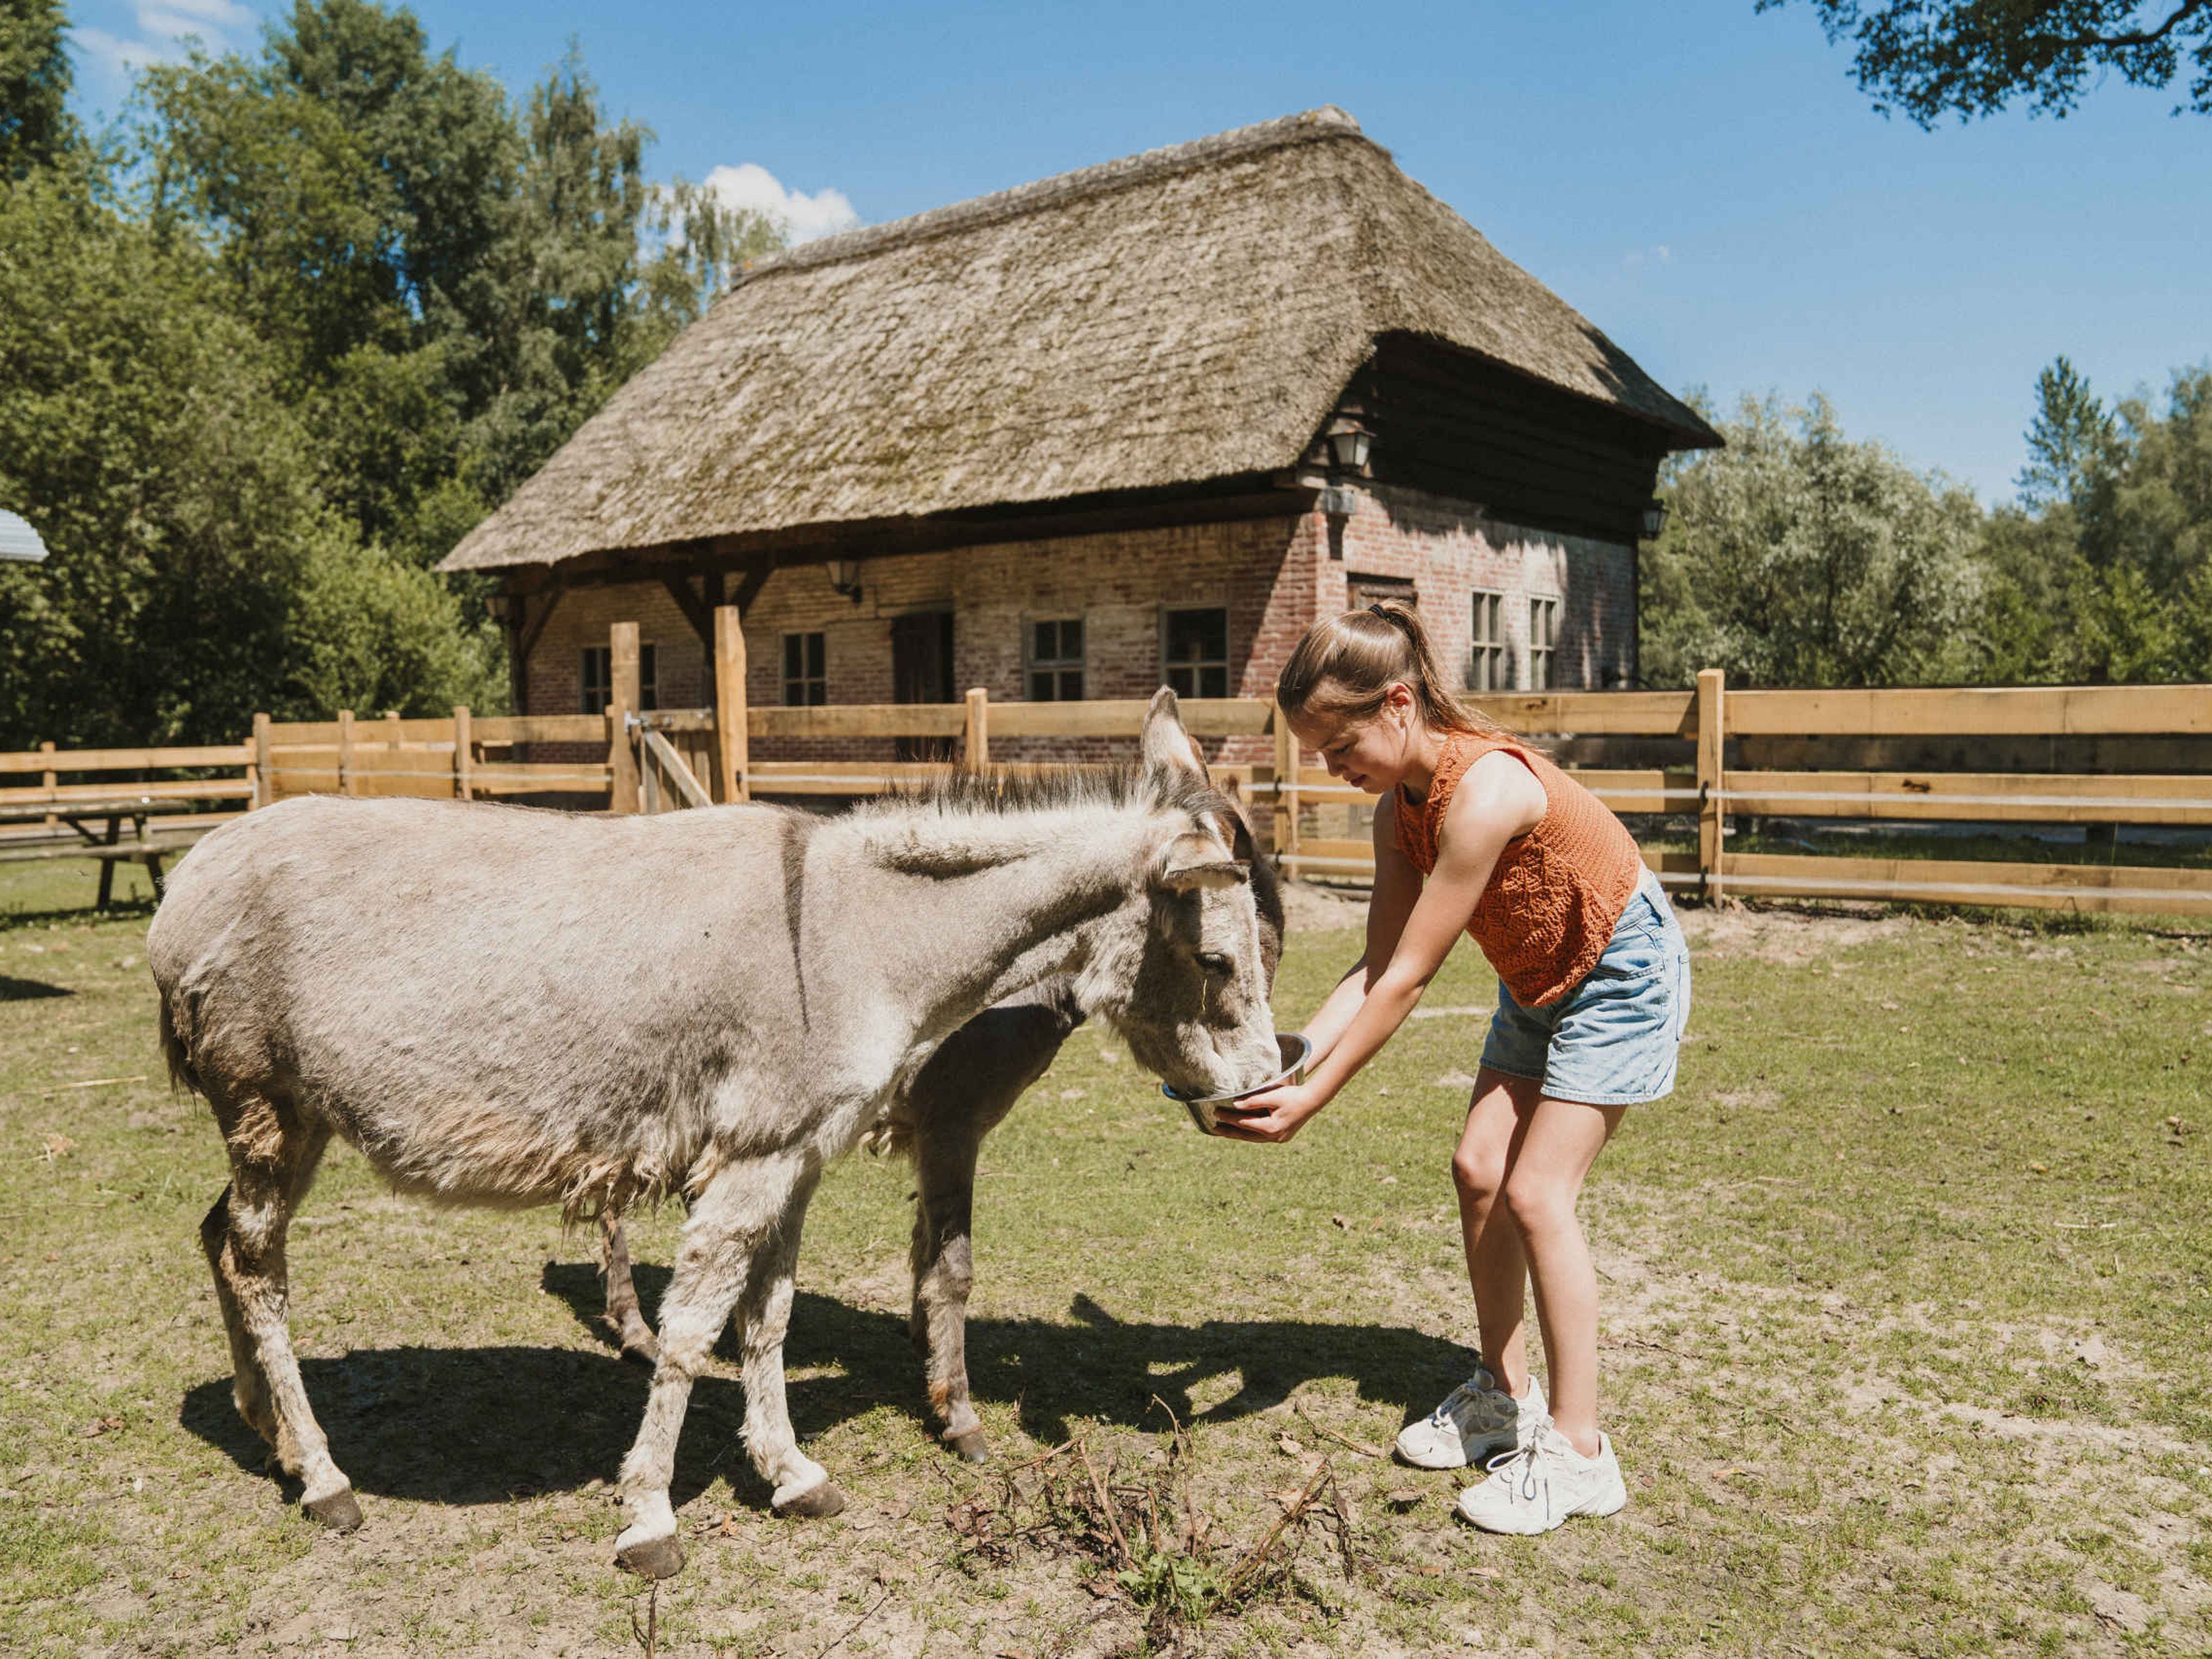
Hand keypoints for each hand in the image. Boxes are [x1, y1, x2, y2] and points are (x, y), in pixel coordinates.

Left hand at [1210, 1081, 1326, 1143]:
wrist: (1313, 1100)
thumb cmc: (1293, 1095)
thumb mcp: (1271, 1096)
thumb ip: (1252, 1101)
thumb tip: (1235, 1105)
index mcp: (1270, 1128)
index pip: (1244, 1123)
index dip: (1229, 1118)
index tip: (1216, 1114)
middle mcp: (1274, 1137)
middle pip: (1246, 1135)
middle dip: (1230, 1132)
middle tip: (1214, 1129)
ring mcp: (1279, 1139)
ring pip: (1254, 1138)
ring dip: (1240, 1134)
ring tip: (1225, 1132)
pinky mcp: (1282, 1136)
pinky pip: (1262, 1137)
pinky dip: (1251, 1133)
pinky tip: (1244, 1131)